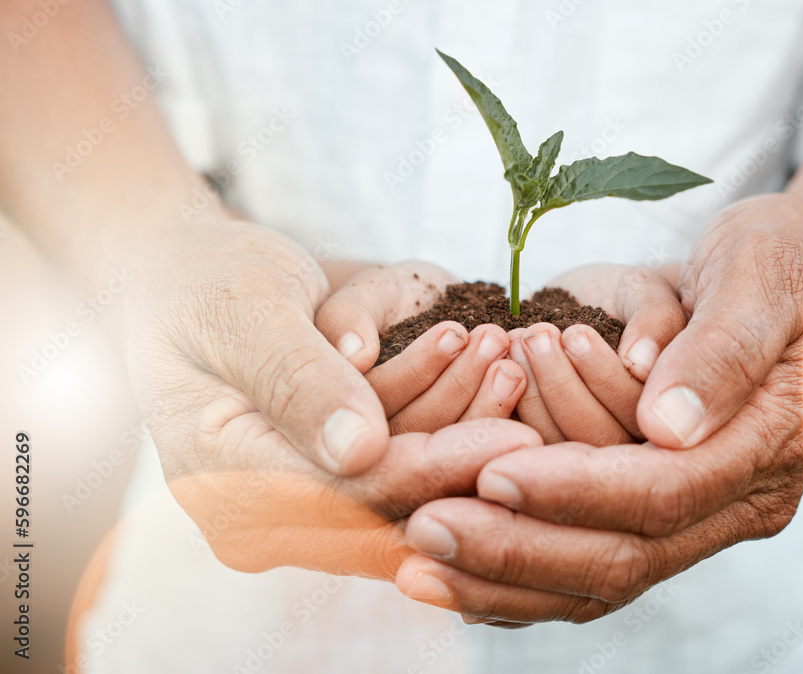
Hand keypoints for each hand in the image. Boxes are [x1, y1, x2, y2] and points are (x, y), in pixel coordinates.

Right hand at [125, 220, 542, 574]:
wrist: (178, 282)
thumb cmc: (203, 284)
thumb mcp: (244, 314)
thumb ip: (297, 380)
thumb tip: (362, 452)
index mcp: (224, 488)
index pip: (351, 500)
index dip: (439, 470)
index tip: (518, 433)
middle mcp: (259, 518)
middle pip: (389, 507)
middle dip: (464, 447)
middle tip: (520, 377)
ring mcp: (293, 507)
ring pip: (404, 490)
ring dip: (462, 426)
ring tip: (504, 354)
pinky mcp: (321, 485)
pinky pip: (398, 466)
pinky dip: (442, 419)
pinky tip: (474, 360)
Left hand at [393, 194, 802, 622]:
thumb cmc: (791, 259)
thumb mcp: (764, 276)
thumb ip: (722, 348)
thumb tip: (669, 426)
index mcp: (769, 446)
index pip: (663, 490)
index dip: (575, 490)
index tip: (489, 472)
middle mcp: (738, 499)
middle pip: (624, 554)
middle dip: (519, 546)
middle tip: (424, 529)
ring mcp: (703, 511)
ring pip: (601, 573)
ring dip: (506, 573)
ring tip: (415, 557)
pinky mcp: (665, 504)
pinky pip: (592, 556)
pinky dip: (522, 571)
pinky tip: (455, 569)